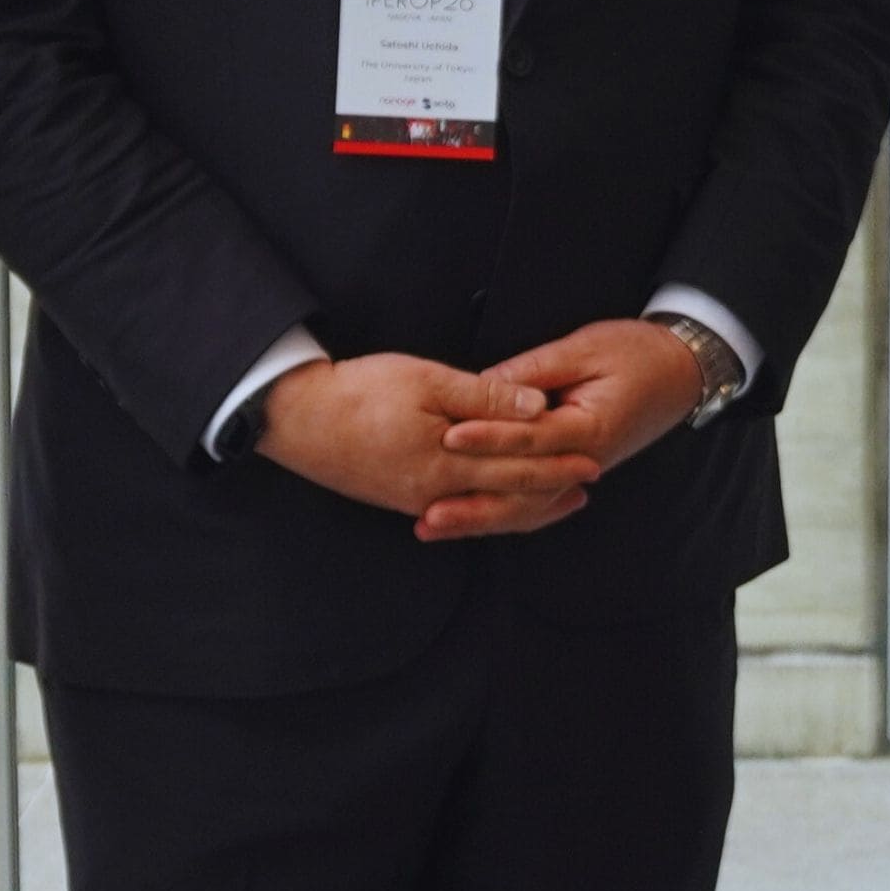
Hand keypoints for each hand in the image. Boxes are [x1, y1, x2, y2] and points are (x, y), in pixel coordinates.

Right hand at [259, 351, 604, 540]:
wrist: (296, 420)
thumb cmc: (359, 392)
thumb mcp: (426, 380)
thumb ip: (484, 397)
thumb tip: (536, 408)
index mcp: (449, 463)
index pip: (519, 465)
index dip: (559, 463)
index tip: (593, 457)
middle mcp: (438, 493)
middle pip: (509, 496)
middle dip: (551, 491)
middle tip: (589, 485)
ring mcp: (418, 501)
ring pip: (486, 510)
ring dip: (525, 506)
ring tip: (558, 502)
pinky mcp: (401, 500)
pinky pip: (460, 511)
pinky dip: (490, 508)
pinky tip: (497, 500)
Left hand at [427, 318, 712, 537]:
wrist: (681, 372)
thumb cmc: (636, 352)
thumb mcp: (584, 349)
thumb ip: (534, 371)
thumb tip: (485, 385)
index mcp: (590, 428)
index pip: (531, 438)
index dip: (489, 438)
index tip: (450, 438)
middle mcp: (585, 461)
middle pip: (522, 492)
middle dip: (473, 505)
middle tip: (428, 514)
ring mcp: (579, 472)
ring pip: (525, 506)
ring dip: (479, 518)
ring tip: (433, 526)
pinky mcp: (572, 471)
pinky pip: (534, 501)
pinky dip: (501, 514)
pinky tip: (467, 523)